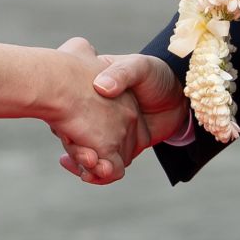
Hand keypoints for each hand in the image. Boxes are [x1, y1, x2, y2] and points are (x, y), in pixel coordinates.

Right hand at [45, 38, 146, 182]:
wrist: (178, 96)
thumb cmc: (156, 76)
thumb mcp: (138, 66)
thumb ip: (122, 73)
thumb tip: (102, 87)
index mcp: (94, 95)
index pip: (72, 112)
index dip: (66, 122)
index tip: (62, 129)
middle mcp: (97, 116)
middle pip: (77, 136)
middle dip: (74, 147)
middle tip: (72, 152)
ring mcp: (110, 134)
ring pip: (90, 154)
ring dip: (82, 161)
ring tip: (84, 162)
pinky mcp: (124, 149)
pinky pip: (108, 166)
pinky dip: (99, 172)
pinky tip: (91, 171)